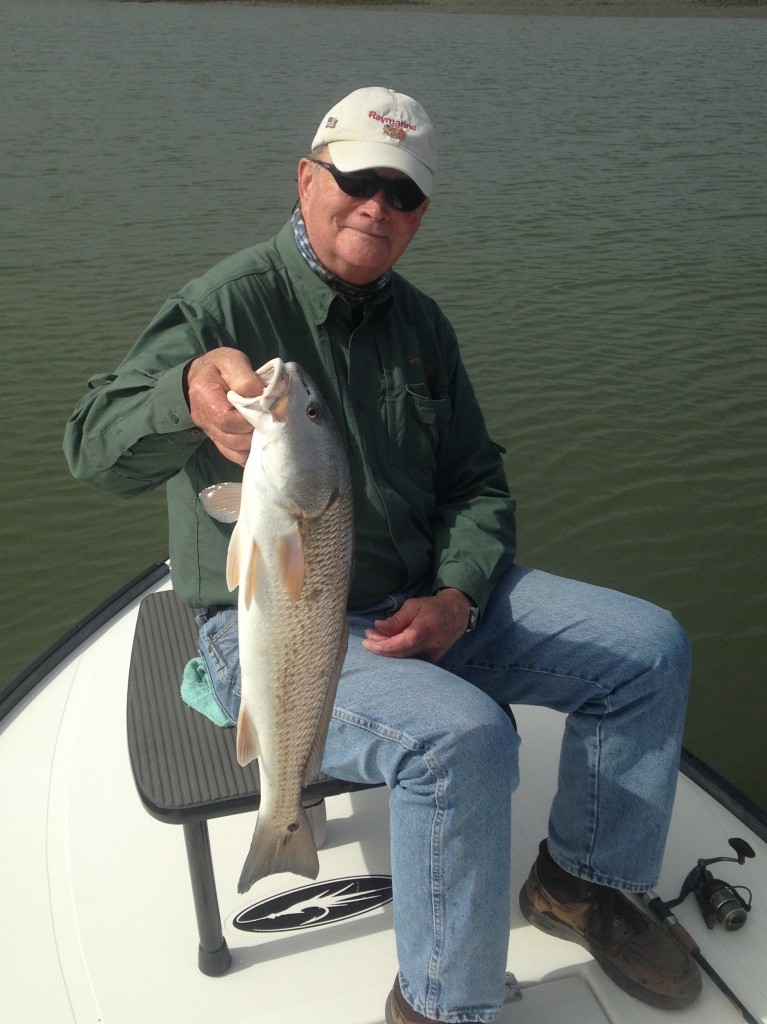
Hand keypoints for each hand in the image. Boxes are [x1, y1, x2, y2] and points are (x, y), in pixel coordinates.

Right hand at [186, 348, 262, 464]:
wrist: (202, 373)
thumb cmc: (219, 366)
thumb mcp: (232, 361)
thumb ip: (246, 379)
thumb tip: (263, 399)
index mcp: (204, 395)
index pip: (226, 418)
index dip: (249, 419)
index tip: (265, 410)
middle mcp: (203, 417)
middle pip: (232, 438)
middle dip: (254, 432)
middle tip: (268, 421)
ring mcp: (209, 431)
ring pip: (234, 451)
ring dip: (253, 444)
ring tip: (264, 429)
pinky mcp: (216, 438)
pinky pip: (233, 455)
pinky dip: (248, 451)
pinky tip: (257, 440)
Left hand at [361, 588, 471, 662]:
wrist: (456, 616)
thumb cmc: (432, 608)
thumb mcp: (412, 606)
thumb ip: (396, 620)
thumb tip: (377, 627)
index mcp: (425, 629)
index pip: (402, 643)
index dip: (384, 646)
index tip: (368, 643)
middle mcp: (430, 645)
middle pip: (400, 653)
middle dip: (381, 648)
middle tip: (368, 638)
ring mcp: (432, 655)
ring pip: (404, 660)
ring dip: (386, 652)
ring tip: (374, 641)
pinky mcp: (432, 661)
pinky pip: (410, 662)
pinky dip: (397, 655)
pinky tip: (387, 647)